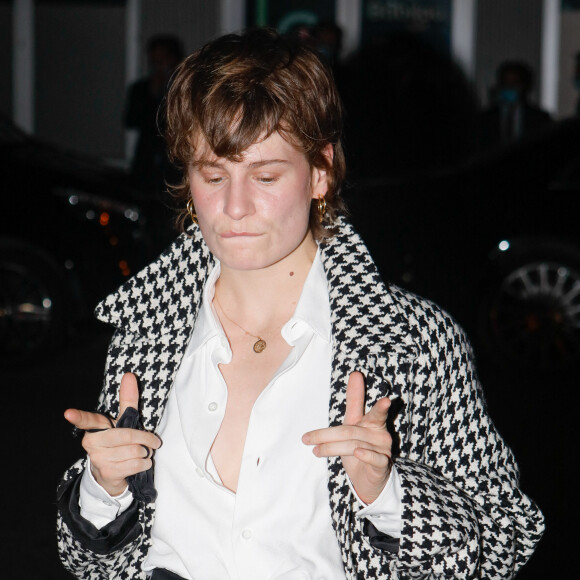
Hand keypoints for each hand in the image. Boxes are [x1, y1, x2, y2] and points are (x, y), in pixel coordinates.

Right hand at [64, 373, 160, 496]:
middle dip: (146, 438)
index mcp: (96, 428)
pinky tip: (141, 463)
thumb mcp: (124, 420)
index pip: (87, 420)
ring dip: (146, 452)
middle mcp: (92, 443)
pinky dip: (144, 463)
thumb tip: (129, 375)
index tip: (68, 413)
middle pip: (126, 435)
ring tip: (143, 453)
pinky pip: (135, 465)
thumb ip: (128, 399)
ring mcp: (98, 459)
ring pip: (134, 451)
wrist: (113, 475)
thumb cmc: (120, 443)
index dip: (78, 416)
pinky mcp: (107, 473)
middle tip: (154, 441)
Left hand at [302, 371, 391, 503]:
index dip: (373, 402)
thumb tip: (355, 373)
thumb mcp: (353, 424)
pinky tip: (357, 453)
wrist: (368, 480)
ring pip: (354, 445)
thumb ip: (354, 401)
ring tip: (316, 451)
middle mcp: (379, 434)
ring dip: (331, 448)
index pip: (374, 411)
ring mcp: (382, 450)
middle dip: (326, 435)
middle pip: (350, 430)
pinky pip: (375, 458)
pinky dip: (366, 455)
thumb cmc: (359, 448)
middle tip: (306, 438)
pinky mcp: (382, 465)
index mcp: (373, 422)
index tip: (373, 389)